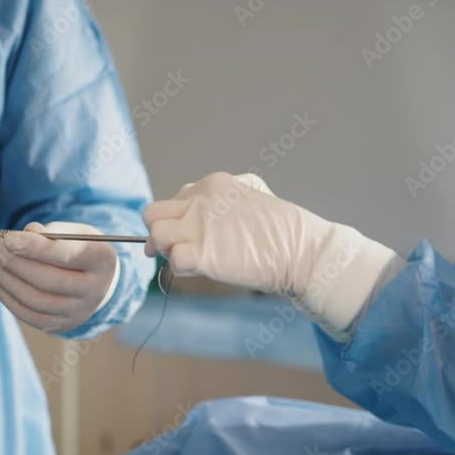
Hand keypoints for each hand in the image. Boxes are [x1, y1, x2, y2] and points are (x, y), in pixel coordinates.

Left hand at [0, 221, 119, 333]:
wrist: (97, 282)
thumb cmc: (80, 250)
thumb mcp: (74, 232)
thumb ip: (52, 232)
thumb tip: (26, 233)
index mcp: (101, 260)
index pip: (66, 255)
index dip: (34, 247)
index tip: (8, 238)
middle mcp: (94, 290)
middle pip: (47, 280)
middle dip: (12, 261)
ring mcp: (77, 312)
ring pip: (33, 299)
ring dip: (4, 278)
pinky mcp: (59, 325)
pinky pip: (26, 313)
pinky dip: (5, 295)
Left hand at [143, 172, 332, 296]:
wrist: (300, 250)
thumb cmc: (282, 228)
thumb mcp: (252, 192)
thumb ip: (219, 197)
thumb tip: (188, 214)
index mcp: (211, 184)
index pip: (174, 200)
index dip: (176, 220)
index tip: (185, 235)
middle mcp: (200, 201)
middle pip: (154, 214)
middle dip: (160, 232)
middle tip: (177, 248)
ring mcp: (199, 226)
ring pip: (156, 235)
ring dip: (166, 250)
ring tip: (188, 259)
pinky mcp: (202, 253)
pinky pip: (172, 260)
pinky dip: (180, 268)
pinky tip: (199, 270)